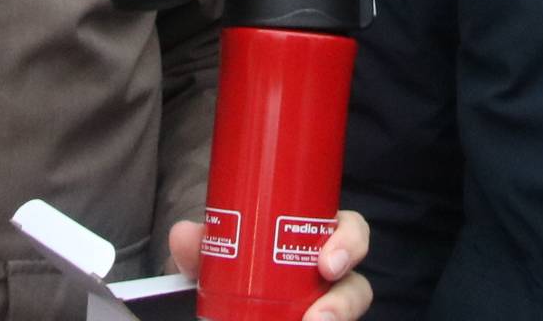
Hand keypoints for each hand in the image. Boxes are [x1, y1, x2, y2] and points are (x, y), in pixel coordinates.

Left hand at [170, 211, 372, 320]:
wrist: (216, 307)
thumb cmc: (229, 269)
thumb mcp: (212, 258)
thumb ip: (198, 248)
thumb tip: (185, 235)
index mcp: (313, 239)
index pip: (350, 231)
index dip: (350, 242)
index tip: (328, 264)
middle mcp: (326, 277)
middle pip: (357, 283)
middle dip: (345, 300)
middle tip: (319, 316)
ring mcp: (323, 306)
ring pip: (348, 311)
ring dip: (336, 319)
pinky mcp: (315, 319)